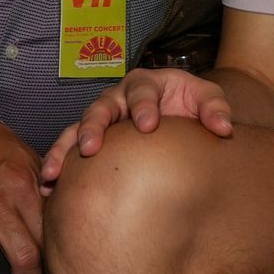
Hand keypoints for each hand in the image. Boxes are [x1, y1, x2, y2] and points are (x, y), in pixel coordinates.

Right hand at [39, 68, 233, 189]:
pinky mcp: (91, 139)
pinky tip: (49, 189)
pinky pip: (68, 151)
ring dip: (65, 150)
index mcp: (145, 84)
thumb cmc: (190, 103)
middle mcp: (117, 99)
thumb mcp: (207, 99)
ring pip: (76, 129)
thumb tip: (224, 129)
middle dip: (94, 127)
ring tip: (55, 174)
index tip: (148, 125)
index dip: (144, 106)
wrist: (179, 114)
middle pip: (100, 108)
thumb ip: (215, 109)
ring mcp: (100, 118)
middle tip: (91, 148)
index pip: (141, 91)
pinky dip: (58, 166)